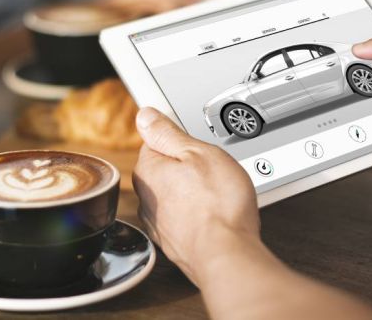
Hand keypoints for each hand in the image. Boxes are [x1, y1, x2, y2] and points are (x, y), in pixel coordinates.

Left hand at [132, 107, 259, 283]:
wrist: (226, 255)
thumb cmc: (217, 205)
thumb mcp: (198, 152)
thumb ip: (168, 133)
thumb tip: (145, 116)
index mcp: (148, 170)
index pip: (155, 142)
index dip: (180, 139)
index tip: (195, 144)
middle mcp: (146, 198)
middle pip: (165, 169)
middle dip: (187, 168)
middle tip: (213, 171)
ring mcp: (158, 222)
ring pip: (175, 196)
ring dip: (193, 193)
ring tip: (218, 196)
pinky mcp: (173, 242)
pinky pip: (184, 218)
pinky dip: (197, 215)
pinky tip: (215, 216)